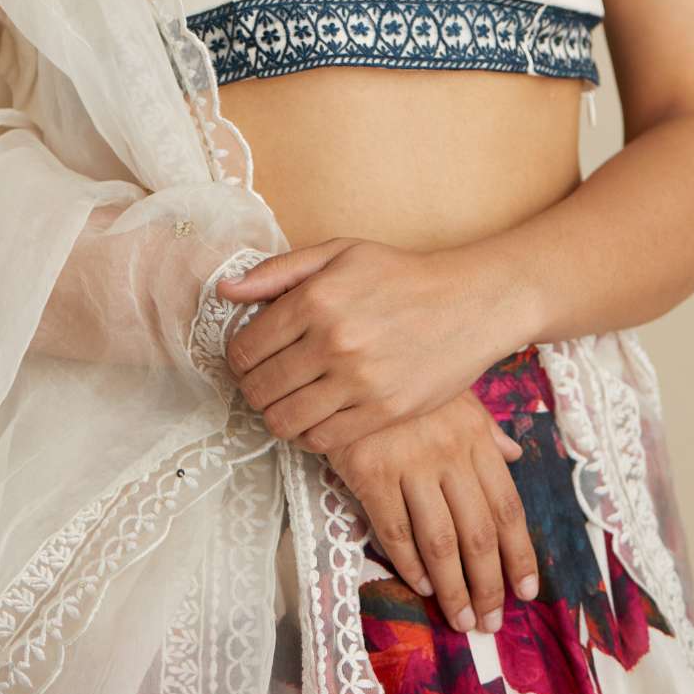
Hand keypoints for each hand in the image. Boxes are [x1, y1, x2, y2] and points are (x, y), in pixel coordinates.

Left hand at [217, 235, 511, 454]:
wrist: (468, 303)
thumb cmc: (399, 275)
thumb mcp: (338, 253)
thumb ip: (277, 271)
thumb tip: (225, 291)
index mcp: (315, 299)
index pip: (245, 349)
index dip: (238, 359)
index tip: (248, 359)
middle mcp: (332, 342)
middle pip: (260, 389)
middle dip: (253, 389)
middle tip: (264, 384)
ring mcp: (358, 382)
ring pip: (284, 421)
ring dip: (276, 416)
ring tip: (287, 402)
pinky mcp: (382, 412)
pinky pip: (322, 440)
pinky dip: (308, 434)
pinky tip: (315, 415)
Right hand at [324, 388, 541, 635]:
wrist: (348, 356)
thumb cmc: (403, 377)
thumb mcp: (452, 392)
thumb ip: (484, 428)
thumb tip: (515, 455)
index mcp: (474, 436)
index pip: (507, 506)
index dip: (519, 554)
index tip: (526, 590)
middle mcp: (449, 452)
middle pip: (479, 532)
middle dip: (489, 585)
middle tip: (490, 623)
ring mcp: (409, 462)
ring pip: (441, 540)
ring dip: (454, 588)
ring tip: (461, 620)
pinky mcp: (370, 471)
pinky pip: (395, 528)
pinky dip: (409, 563)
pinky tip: (420, 585)